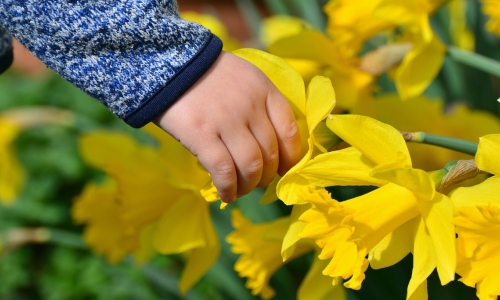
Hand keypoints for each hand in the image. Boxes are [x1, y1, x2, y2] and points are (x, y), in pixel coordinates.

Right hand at [155, 51, 300, 202]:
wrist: (168, 62)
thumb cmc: (207, 75)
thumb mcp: (244, 78)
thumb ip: (260, 105)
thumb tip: (270, 149)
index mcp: (264, 89)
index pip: (289, 131)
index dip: (291, 158)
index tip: (283, 170)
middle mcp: (250, 106)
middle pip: (270, 154)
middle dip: (266, 176)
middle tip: (255, 182)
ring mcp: (226, 120)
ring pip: (250, 166)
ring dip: (248, 186)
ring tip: (240, 190)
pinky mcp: (201, 134)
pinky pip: (224, 171)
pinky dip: (228, 188)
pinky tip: (226, 194)